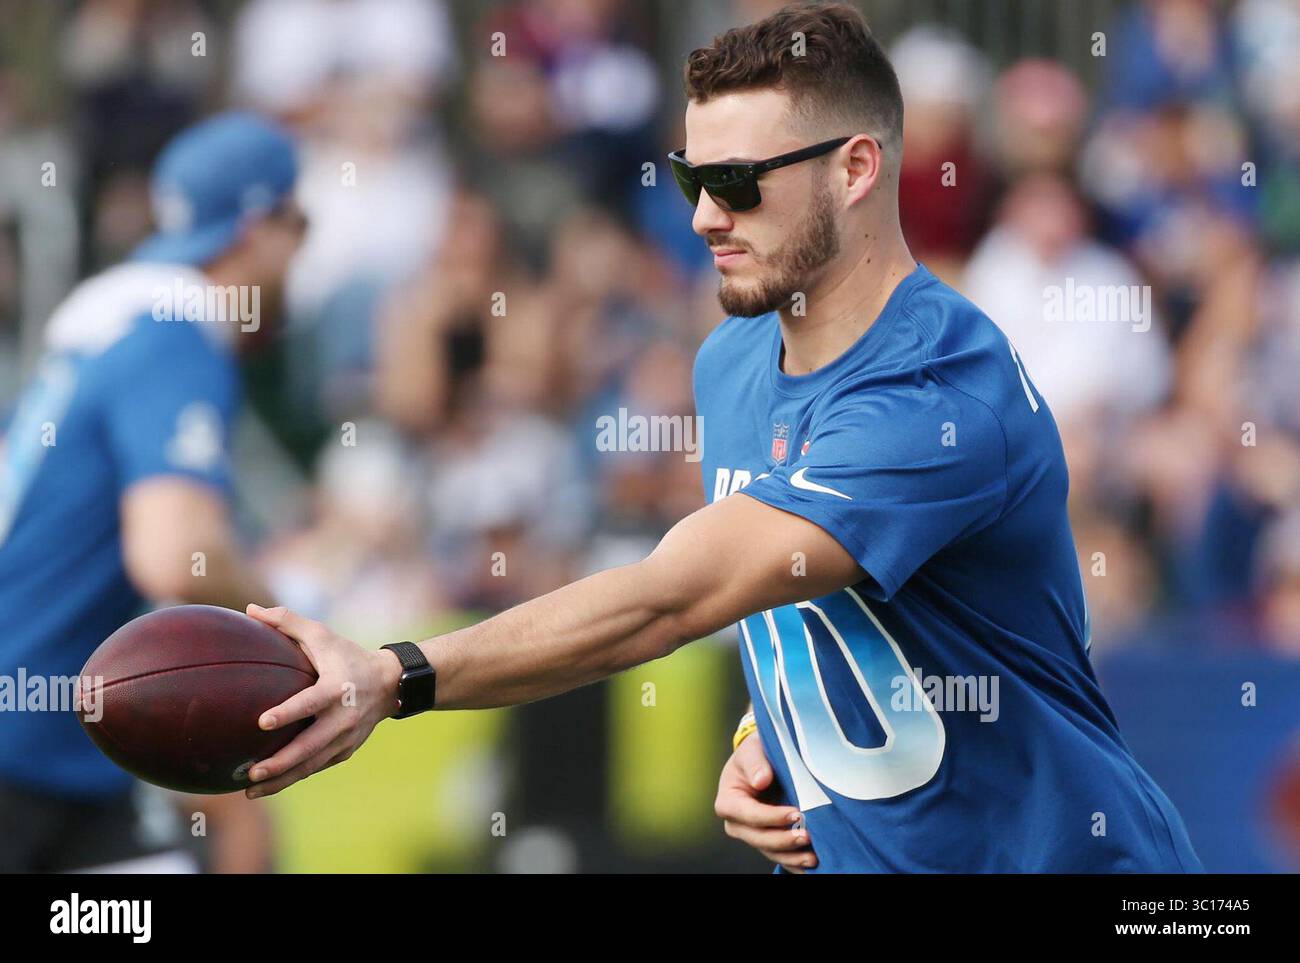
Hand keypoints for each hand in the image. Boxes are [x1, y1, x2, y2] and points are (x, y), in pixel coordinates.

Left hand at [242, 604, 401, 798]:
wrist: (390, 683)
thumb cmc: (348, 655)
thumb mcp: (323, 635)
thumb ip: (288, 622)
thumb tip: (250, 610)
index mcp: (337, 689)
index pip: (311, 703)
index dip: (288, 713)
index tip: (263, 722)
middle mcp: (343, 718)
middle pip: (311, 746)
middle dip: (281, 763)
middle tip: (251, 772)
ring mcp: (346, 738)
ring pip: (311, 765)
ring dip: (282, 779)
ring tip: (250, 790)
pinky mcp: (345, 750)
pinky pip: (316, 767)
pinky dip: (293, 777)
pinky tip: (268, 786)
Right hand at [714, 731, 816, 871]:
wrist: (763, 762)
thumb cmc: (755, 754)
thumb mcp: (752, 750)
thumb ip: (755, 763)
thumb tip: (761, 780)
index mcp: (728, 801)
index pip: (749, 815)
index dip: (772, 817)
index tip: (795, 812)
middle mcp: (737, 823)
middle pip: (760, 838)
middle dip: (784, 840)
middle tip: (807, 835)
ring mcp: (752, 835)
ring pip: (771, 852)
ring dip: (792, 857)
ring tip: (813, 857)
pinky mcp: (767, 841)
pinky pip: (781, 857)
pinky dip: (795, 863)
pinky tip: (811, 865)